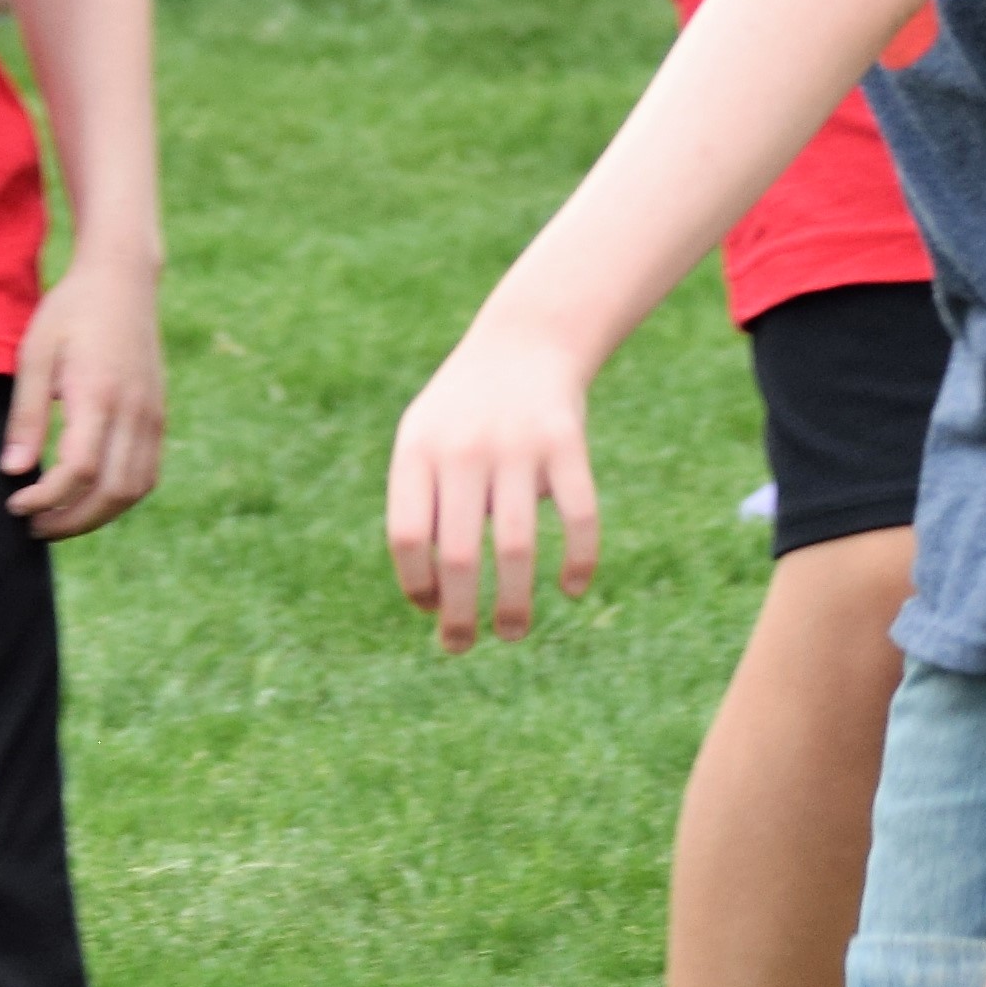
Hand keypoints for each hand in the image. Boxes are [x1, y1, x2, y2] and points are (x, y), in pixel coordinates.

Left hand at [5, 256, 167, 534]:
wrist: (123, 280)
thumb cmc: (71, 312)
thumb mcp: (35, 354)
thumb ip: (25, 415)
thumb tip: (14, 470)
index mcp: (99, 394)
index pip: (79, 470)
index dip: (46, 498)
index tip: (15, 504)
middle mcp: (134, 411)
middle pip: (112, 492)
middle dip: (71, 521)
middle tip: (34, 526)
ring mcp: (152, 416)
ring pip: (135, 490)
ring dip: (98, 515)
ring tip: (59, 518)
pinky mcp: (159, 416)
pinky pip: (147, 473)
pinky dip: (120, 497)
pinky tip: (89, 495)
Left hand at [383, 319, 596, 649]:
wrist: (525, 341)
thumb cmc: (464, 410)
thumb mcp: (423, 440)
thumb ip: (418, 505)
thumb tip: (432, 596)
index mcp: (418, 451)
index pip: (406, 537)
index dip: (415, 584)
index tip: (430, 611)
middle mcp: (464, 449)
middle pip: (457, 554)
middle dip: (459, 613)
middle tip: (462, 645)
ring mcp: (518, 446)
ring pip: (516, 547)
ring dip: (513, 603)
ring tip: (511, 633)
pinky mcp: (567, 445)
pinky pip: (578, 517)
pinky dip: (579, 561)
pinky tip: (572, 590)